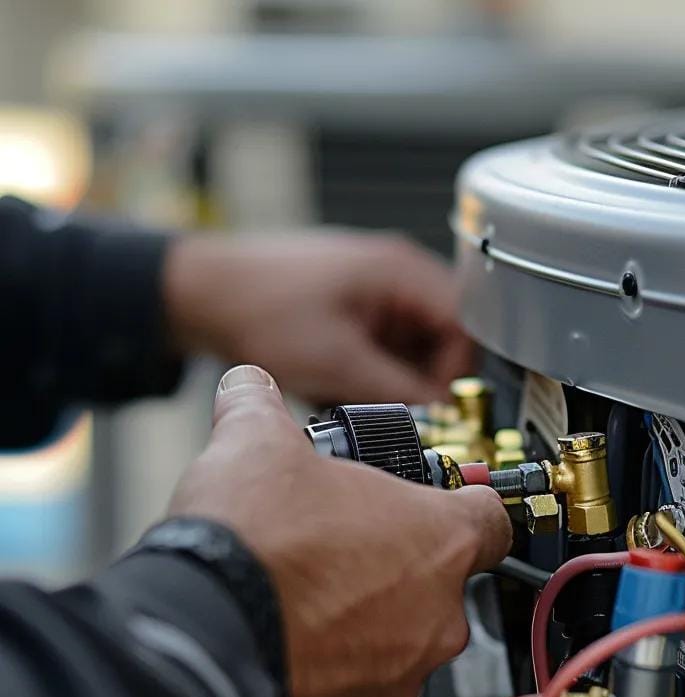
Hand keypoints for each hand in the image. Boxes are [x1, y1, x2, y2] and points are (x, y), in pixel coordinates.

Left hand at [163, 232, 474, 404]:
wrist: (199, 292)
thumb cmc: (258, 307)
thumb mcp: (338, 363)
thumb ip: (398, 392)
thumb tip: (440, 417)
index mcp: (401, 271)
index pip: (465, 327)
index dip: (457, 374)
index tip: (436, 406)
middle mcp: (396, 272)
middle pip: (445, 337)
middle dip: (427, 378)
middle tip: (402, 408)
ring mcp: (375, 288)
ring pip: (416, 346)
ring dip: (399, 376)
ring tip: (362, 393)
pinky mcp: (356, 305)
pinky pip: (388, 345)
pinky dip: (377, 370)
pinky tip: (347, 383)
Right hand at [168, 364, 510, 696]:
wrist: (204, 632)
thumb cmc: (253, 544)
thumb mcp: (256, 442)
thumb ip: (263, 406)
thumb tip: (249, 390)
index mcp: (440, 538)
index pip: (492, 517)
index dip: (468, 504)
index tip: (452, 504)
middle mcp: (439, 612)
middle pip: (438, 581)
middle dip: (396, 565)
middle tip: (342, 549)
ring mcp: (404, 672)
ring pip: (401, 639)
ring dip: (366, 621)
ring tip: (309, 597)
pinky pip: (361, 691)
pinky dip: (335, 673)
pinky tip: (292, 643)